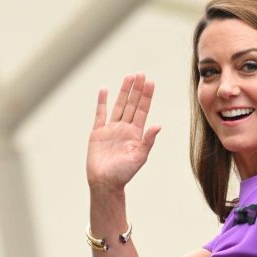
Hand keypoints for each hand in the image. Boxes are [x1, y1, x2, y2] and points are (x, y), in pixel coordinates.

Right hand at [86, 73, 160, 191]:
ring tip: (129, 77)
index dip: (146, 96)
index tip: (150, 82)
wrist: (105, 183)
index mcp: (135, 134)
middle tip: (141, 74)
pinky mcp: (98, 133)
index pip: (142, 110)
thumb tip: (158, 126)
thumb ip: (148, 141)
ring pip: (119, 105)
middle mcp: (124, 129)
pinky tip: (105, 90)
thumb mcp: (139, 157)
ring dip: (124, 92)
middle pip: (132, 104)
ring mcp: (111, 129)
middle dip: (137, 89)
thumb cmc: (123, 173)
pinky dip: (102, 102)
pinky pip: (100, 114)